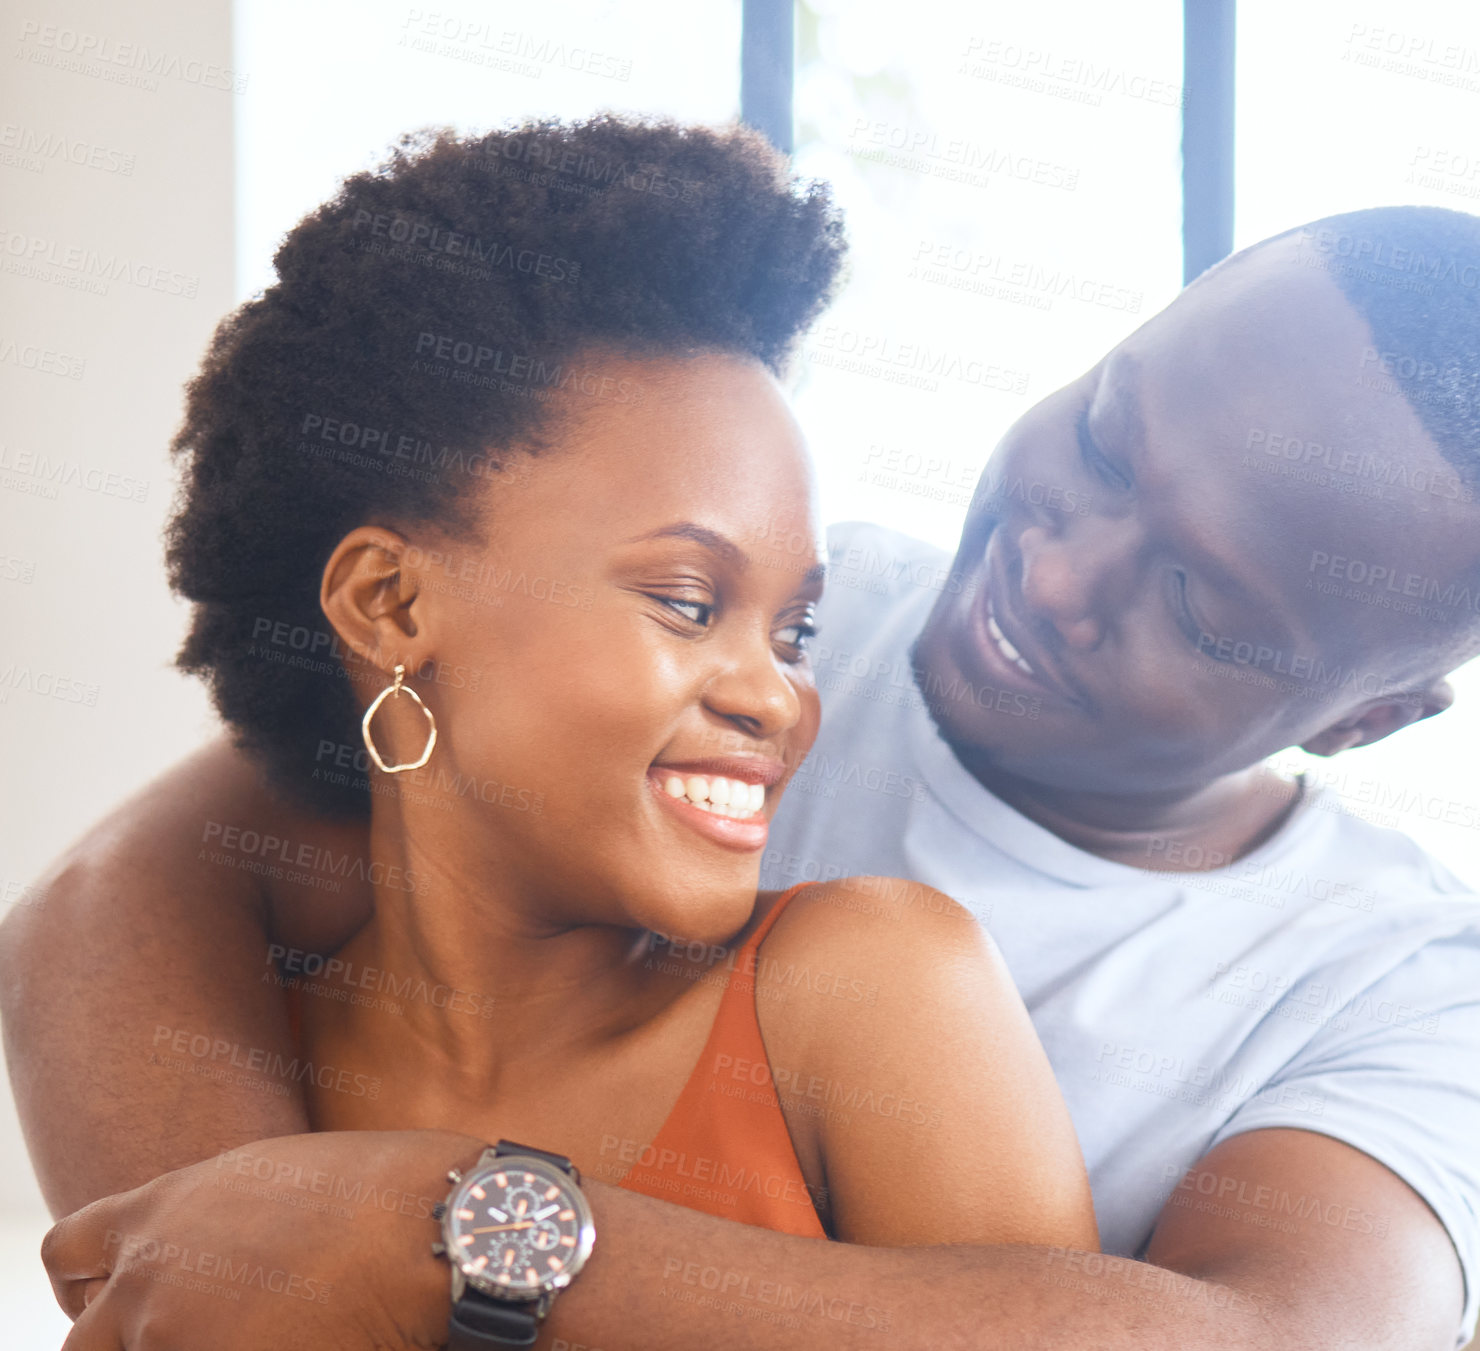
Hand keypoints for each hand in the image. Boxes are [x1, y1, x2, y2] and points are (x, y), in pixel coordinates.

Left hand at [42, 1130, 486, 1349]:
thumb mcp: (277, 1172)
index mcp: (165, 1206)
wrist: (440, 1226)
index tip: (135, 1295)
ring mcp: (176, 1332)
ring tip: (264, 1333)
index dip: (94, 1283)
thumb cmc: (385, 1189)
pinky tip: (296, 1343)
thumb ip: (212, 1212)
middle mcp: (154, 1271)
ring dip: (184, 1350)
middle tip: (190, 1335)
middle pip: (84, 1341)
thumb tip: (203, 1245)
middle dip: (127, 1342)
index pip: (67, 1253)